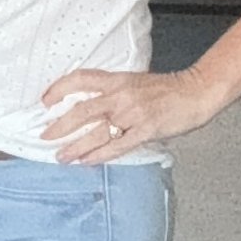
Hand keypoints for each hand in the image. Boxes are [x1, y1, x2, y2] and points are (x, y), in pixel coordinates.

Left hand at [41, 66, 218, 163]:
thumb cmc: (167, 88)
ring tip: (61, 156)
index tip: (45, 100)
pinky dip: (99, 156)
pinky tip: (86, 162)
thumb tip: (91, 105)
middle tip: (45, 136)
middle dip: (61, 126)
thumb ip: (113, 91)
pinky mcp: (145, 131)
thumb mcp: (135, 81)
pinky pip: (117, 147)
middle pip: (83, 111)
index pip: (82, 78)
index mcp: (118, 80)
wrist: (195, 92)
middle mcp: (122, 96)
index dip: (60, 88)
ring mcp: (133, 114)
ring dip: (75, 146)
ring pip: (96, 133)